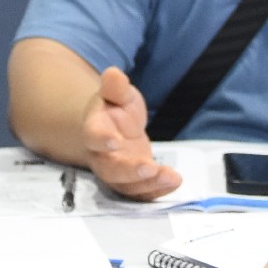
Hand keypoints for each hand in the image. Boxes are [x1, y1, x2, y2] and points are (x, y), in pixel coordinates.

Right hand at [81, 65, 180, 199]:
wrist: (115, 129)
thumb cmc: (115, 109)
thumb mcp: (118, 94)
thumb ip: (115, 87)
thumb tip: (113, 74)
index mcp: (94, 130)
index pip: (93, 137)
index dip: (102, 140)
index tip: (115, 141)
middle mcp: (102, 157)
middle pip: (110, 169)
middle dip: (129, 170)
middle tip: (148, 168)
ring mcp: (117, 173)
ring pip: (127, 185)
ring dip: (148, 184)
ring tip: (171, 177)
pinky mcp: (132, 183)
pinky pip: (141, 193)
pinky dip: (157, 191)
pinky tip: (174, 182)